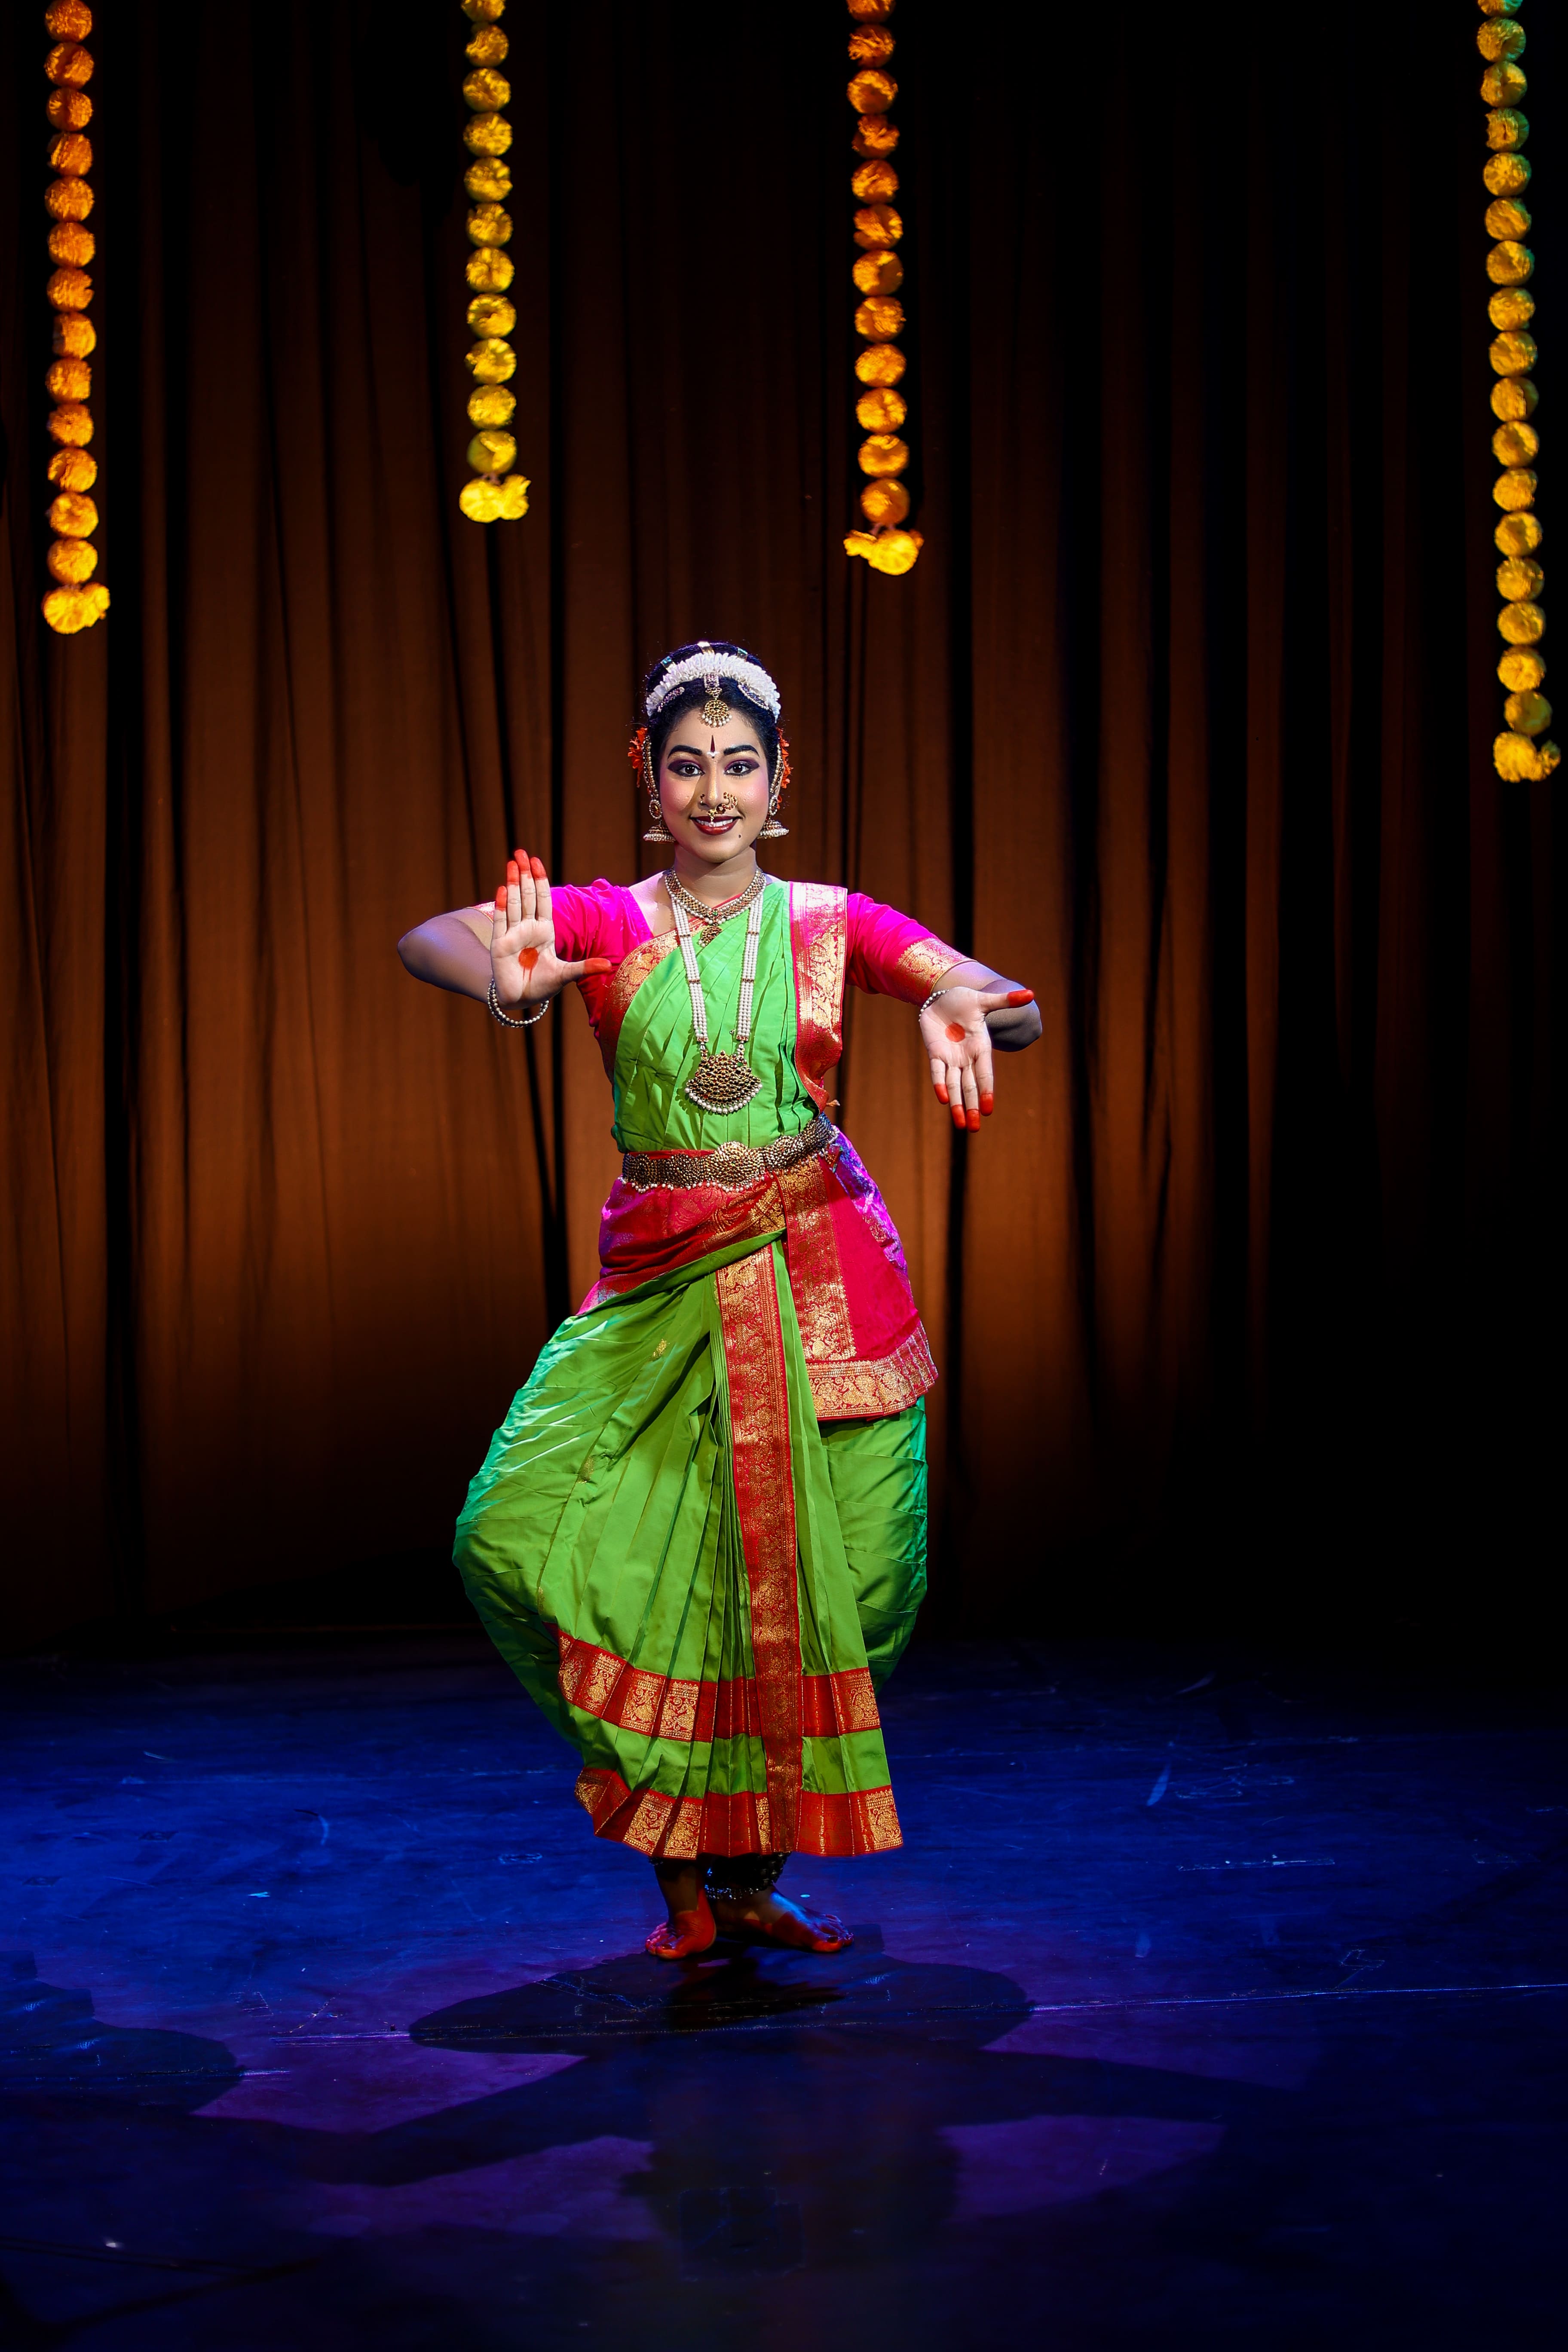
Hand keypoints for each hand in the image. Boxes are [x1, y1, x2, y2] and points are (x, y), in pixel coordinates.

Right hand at [491, 847, 612, 1005]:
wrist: (521, 999)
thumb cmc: (542, 984)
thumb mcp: (566, 974)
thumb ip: (584, 967)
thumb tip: (608, 965)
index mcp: (544, 930)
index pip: (542, 900)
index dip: (540, 880)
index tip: (537, 861)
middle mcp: (528, 928)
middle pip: (527, 896)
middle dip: (524, 874)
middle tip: (521, 852)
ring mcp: (512, 935)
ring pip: (514, 904)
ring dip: (513, 883)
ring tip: (512, 863)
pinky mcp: (499, 945)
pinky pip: (501, 922)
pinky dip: (502, 906)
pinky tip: (503, 889)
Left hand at [918, 986, 1034, 1131]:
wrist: (942, 998)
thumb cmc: (964, 1000)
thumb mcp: (984, 1001)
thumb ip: (1004, 1001)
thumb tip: (1030, 993)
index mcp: (981, 1047)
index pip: (985, 1073)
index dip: (986, 1090)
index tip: (988, 1110)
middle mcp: (967, 1057)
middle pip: (970, 1086)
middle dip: (972, 1106)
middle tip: (973, 1128)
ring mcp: (951, 1057)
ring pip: (954, 1085)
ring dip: (957, 1105)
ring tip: (961, 1124)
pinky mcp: (935, 1053)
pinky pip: (937, 1072)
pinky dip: (939, 1084)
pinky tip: (943, 1099)